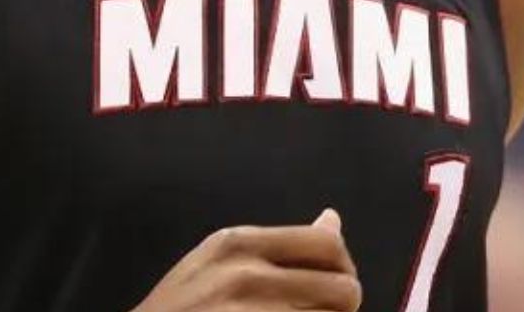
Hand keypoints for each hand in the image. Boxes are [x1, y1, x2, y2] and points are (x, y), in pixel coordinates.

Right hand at [134, 208, 361, 311]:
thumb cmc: (180, 308)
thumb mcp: (218, 260)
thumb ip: (274, 244)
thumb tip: (332, 220)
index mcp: (237, 243)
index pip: (326, 245)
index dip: (343, 267)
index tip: (333, 283)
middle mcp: (246, 277)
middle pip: (342, 289)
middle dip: (343, 307)